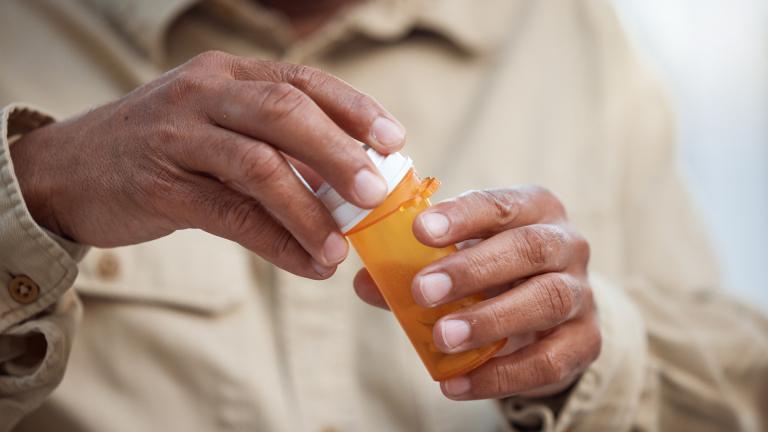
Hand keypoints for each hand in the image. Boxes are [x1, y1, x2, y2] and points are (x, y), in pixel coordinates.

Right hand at [11, 51, 405, 278]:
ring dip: (310, 211)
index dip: (355, 110)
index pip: (303, 81)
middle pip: (287, 113)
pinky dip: (276, 243)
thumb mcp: (219, 128)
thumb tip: (346, 187)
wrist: (69, 169)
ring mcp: (179, 135)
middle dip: (340, 155)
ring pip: (260, 166)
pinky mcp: (160, 185)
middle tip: (377, 194)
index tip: (394, 141)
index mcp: (229, 74)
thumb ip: (275, 148)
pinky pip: (231, 215)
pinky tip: (305, 263)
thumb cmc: (163, 148)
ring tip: (341, 248)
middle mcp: (204, 92)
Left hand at [354, 187, 600, 398]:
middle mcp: (566, 243)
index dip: (462, 215)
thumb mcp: (458, 258)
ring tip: (442, 337)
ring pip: (546, 300)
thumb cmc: (493, 272)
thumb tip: (365, 282)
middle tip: (422, 290)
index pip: (500, 203)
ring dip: (490, 320)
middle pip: (528, 248)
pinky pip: (549, 360)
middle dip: (472, 269)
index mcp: (533, 208)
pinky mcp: (585, 341)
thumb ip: (413, 267)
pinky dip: (500, 375)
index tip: (420, 230)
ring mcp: (581, 292)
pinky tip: (456, 383)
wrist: (550, 312)